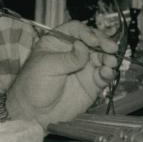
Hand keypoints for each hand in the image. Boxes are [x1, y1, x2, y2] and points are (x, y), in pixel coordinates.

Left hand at [4, 21, 118, 127]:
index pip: (76, 29)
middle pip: (93, 41)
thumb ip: (68, 57)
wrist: (34, 112)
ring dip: (109, 57)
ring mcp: (83, 67)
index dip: (86, 32)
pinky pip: (104, 74)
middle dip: (103, 43)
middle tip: (110, 47)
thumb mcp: (47, 66)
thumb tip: (83, 47)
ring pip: (102, 56)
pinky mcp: (91, 83)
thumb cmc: (31, 86)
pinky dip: (108, 72)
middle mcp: (73, 52)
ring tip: (110, 61)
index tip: (92, 40)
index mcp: (57, 42)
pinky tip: (106, 73)